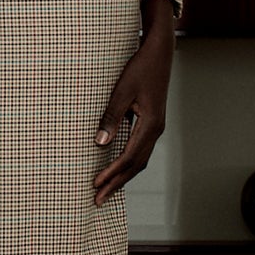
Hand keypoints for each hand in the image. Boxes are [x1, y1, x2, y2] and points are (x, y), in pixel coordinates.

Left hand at [92, 0, 175, 207]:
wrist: (159, 53)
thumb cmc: (139, 68)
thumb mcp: (121, 91)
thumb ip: (111, 117)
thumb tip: (100, 144)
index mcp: (150, 124)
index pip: (128, 157)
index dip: (111, 174)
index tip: (95, 185)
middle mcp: (156, 130)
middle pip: (136, 165)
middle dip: (116, 183)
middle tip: (98, 201)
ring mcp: (156, 128)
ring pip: (140, 160)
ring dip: (122, 176)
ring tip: (106, 190)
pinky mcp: (152, 123)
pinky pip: (141, 150)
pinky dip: (128, 164)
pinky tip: (117, 168)